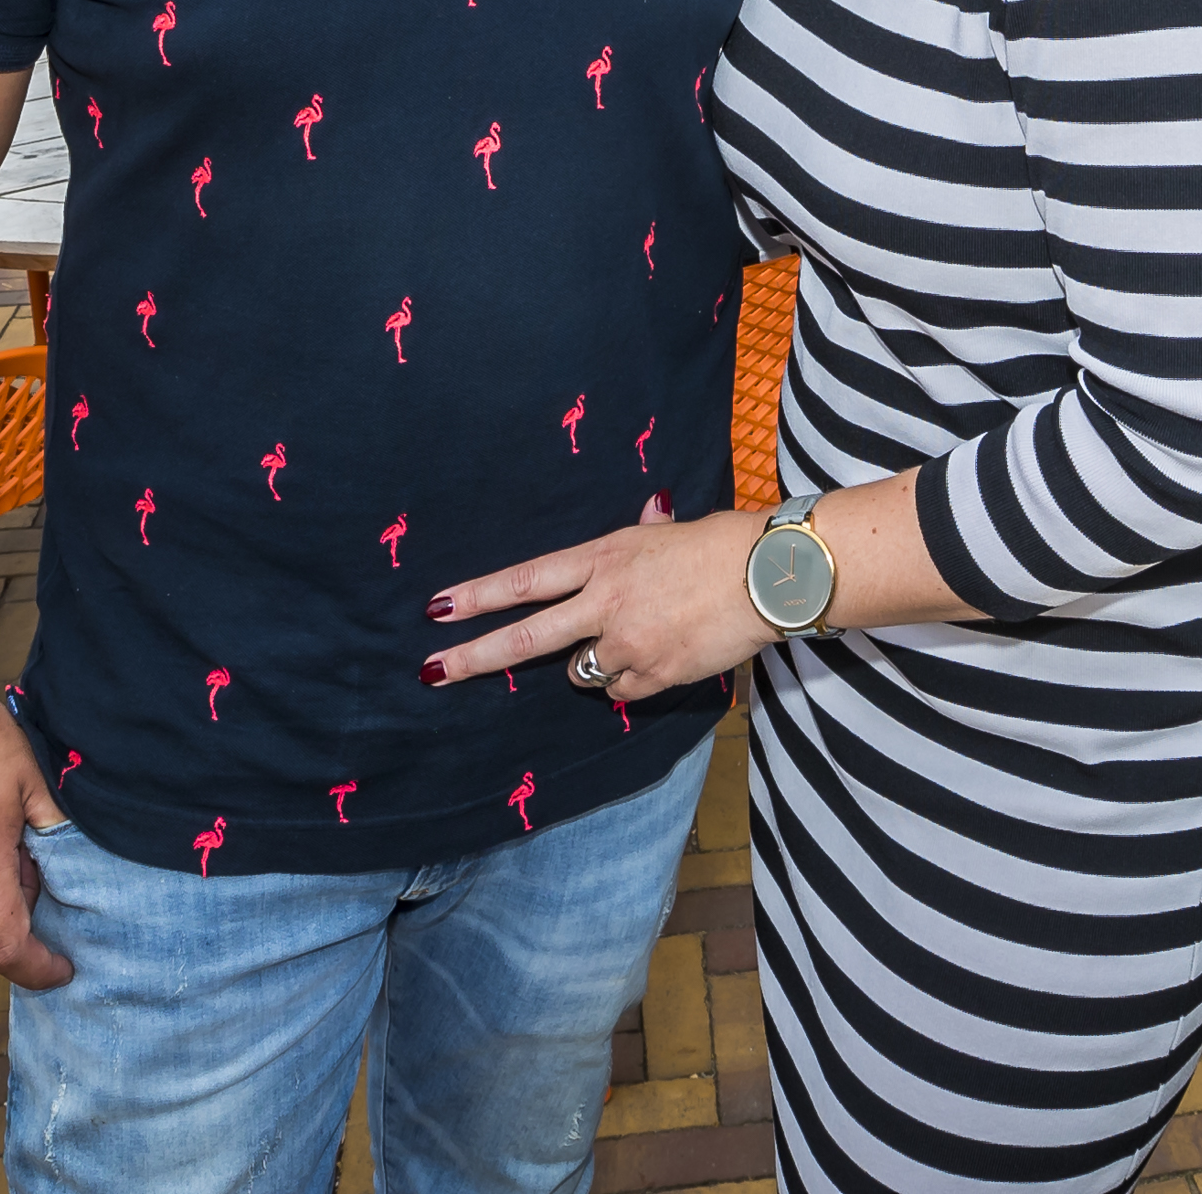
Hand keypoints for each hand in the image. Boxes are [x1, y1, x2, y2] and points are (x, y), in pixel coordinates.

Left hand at [424, 496, 771, 703]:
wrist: (769, 577)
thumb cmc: (723, 544)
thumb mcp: (668, 530)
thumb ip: (645, 531)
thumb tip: (651, 510)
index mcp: (603, 559)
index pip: (525, 580)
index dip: (477, 596)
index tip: (436, 609)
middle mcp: (604, 603)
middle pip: (526, 638)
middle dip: (473, 656)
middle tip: (432, 671)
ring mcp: (626, 644)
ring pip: (580, 672)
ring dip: (592, 663)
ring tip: (636, 637)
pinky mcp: (653, 675)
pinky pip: (621, 691)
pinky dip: (631, 680)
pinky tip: (661, 656)